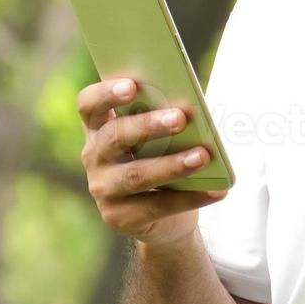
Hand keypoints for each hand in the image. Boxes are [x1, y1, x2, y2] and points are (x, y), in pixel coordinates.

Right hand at [77, 77, 225, 247]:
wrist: (164, 217)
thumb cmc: (164, 159)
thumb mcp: (162, 137)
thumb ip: (167, 120)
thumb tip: (192, 111)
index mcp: (99, 126)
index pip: (89, 104)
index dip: (106, 93)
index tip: (132, 85)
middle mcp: (94, 156)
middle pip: (114, 136)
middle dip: (148, 125)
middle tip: (181, 118)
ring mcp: (102, 189)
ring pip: (136, 175)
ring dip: (173, 164)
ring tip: (203, 156)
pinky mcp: (118, 218)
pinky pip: (157, 206)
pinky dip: (190, 198)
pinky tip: (216, 190)